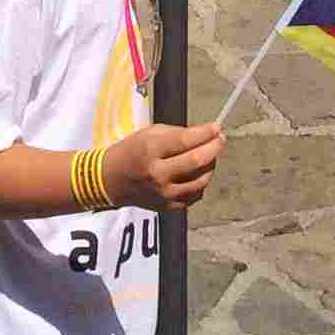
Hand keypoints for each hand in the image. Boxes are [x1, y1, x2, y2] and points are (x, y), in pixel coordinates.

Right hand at [103, 121, 224, 210]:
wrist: (113, 180)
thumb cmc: (133, 151)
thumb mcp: (150, 133)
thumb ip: (178, 133)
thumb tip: (206, 134)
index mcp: (151, 150)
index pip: (185, 141)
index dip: (205, 133)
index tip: (216, 128)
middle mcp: (158, 174)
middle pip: (197, 161)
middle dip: (214, 148)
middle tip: (221, 140)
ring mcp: (164, 193)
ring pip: (201, 180)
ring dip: (211, 166)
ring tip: (210, 156)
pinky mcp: (169, 206)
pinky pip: (195, 194)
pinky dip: (201, 182)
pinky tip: (198, 173)